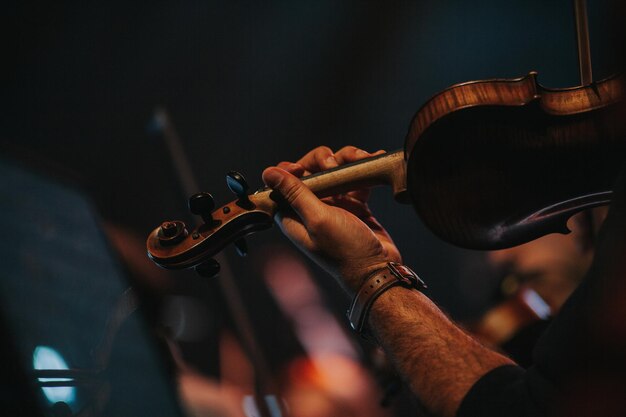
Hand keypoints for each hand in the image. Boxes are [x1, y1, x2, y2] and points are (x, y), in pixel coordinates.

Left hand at [262, 146, 401, 294]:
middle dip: (323, 160)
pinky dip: (362, 169)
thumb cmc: (345, 251)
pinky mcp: (353, 205)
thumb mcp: (317, 219)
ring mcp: (333, 205)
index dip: (289, 170)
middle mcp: (310, 209)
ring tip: (362, 160)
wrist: (378, 270)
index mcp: (293, 215)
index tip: (303, 168)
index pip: (281, 183)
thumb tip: (269, 172)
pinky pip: (354, 179)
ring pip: (334, 170)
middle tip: (334, 165)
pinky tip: (373, 159)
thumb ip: (294, 193)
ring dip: (347, 160)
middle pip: (310, 170)